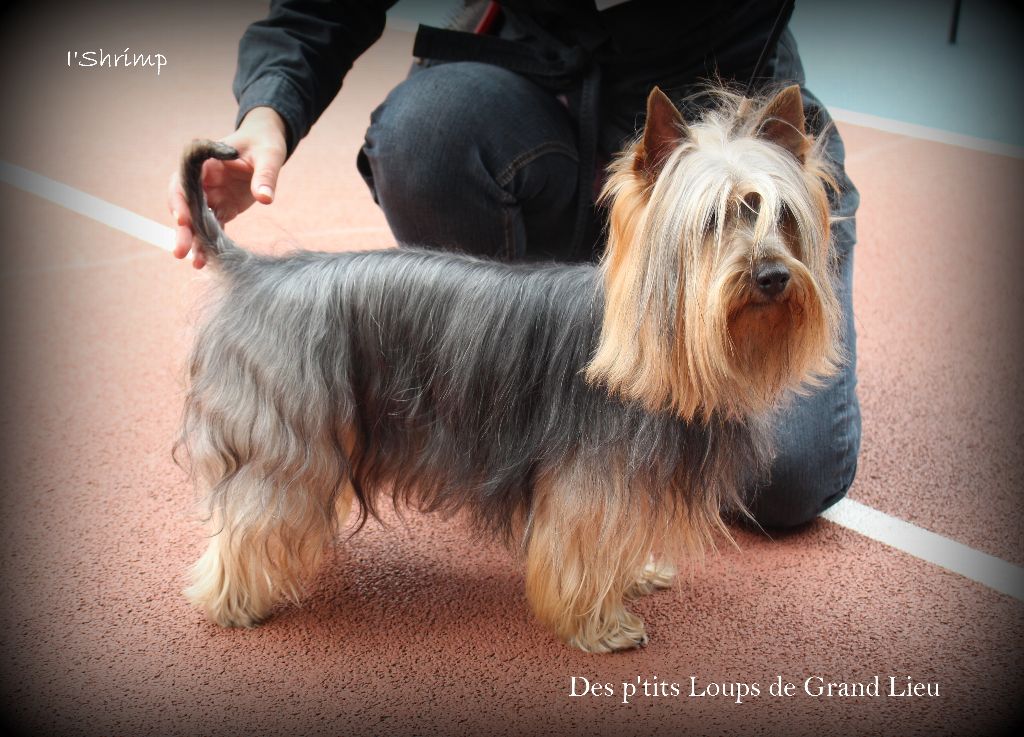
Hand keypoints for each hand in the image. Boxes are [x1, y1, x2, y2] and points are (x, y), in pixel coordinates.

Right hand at [167, 106, 287, 267]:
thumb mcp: (269, 155)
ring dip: (195, 241)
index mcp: (204, 162)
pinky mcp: (222, 208)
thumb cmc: (264, 144)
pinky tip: (208, 262)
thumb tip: (265, 198)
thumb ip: (266, 175)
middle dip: (183, 229)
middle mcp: (202, 181)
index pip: (183, 182)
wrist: (265, 147)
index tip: (182, 219)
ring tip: (196, 263)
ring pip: (197, 221)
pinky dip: (211, 244)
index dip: (180, 201)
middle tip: (180, 251)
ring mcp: (210, 196)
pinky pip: (213, 228)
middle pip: (185, 206)